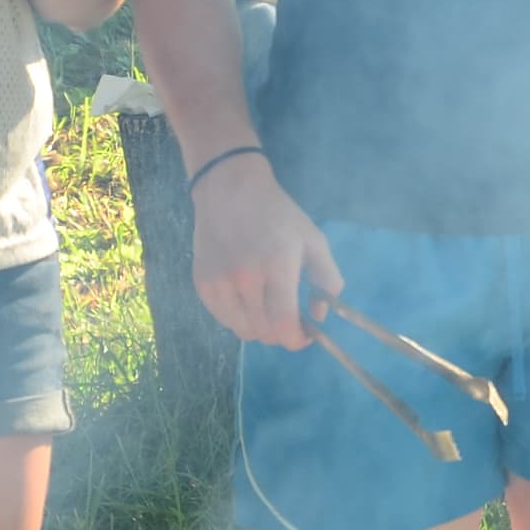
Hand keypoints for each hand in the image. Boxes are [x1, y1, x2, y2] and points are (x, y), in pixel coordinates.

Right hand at [192, 151, 341, 352]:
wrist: (229, 189)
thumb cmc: (277, 214)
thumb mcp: (313, 240)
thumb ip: (327, 280)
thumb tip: (318, 316)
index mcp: (277, 266)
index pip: (283, 325)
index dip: (296, 340)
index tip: (304, 335)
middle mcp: (245, 279)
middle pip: (265, 332)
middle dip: (282, 333)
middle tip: (289, 317)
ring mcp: (219, 283)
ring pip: (244, 331)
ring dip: (260, 328)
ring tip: (267, 307)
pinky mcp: (202, 285)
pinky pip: (225, 320)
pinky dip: (239, 318)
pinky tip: (247, 298)